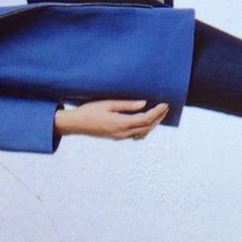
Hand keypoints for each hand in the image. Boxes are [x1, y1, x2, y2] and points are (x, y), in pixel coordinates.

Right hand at [55, 99, 169, 140]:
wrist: (76, 124)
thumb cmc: (89, 111)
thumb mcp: (108, 104)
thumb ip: (127, 105)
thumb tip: (144, 104)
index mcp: (121, 123)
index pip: (145, 119)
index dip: (157, 112)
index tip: (164, 104)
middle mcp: (122, 132)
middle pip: (146, 127)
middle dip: (158, 118)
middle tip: (166, 107)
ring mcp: (120, 136)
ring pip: (142, 132)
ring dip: (152, 123)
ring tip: (159, 113)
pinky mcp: (117, 136)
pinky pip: (135, 134)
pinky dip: (144, 128)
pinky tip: (146, 121)